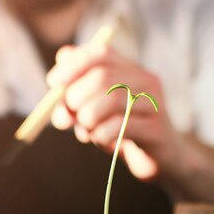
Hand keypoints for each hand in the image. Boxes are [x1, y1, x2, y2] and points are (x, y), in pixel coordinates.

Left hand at [46, 43, 183, 181]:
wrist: (160, 160)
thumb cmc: (121, 132)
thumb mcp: (94, 110)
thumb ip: (74, 98)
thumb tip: (56, 91)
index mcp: (130, 70)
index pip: (101, 53)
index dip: (73, 65)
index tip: (53, 83)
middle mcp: (146, 81)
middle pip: (102, 77)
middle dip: (75, 97)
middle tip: (68, 117)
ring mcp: (155, 104)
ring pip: (111, 100)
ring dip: (87, 119)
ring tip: (86, 131)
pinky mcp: (157, 129)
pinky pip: (119, 127)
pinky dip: (100, 136)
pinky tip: (103, 142)